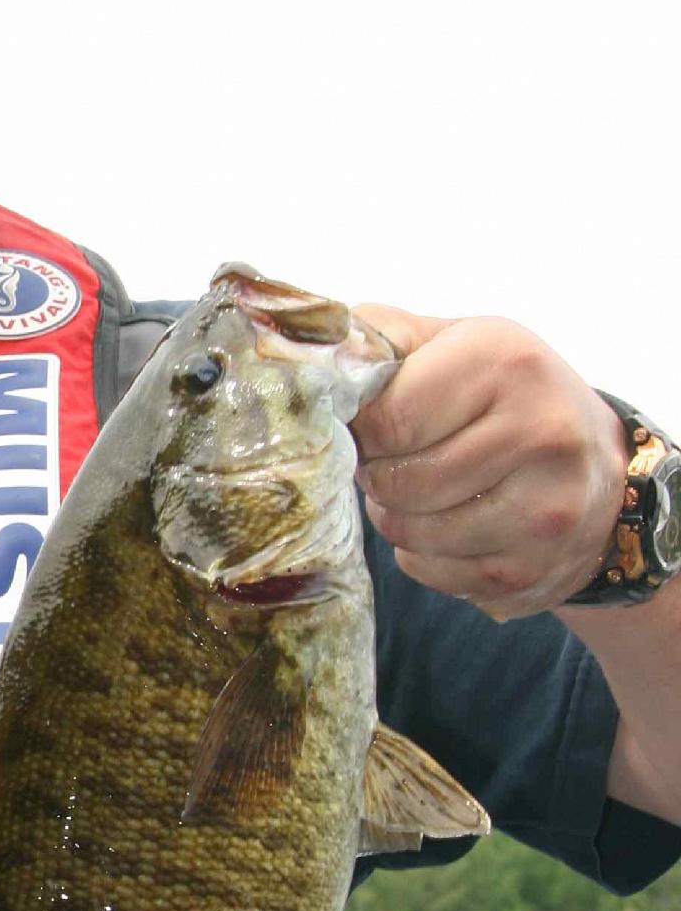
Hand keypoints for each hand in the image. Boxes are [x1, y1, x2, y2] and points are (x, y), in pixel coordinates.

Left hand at [350, 309, 629, 619]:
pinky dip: (423, 553)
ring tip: (420, 489)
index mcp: (507, 362)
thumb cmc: (506, 394)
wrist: (602, 467)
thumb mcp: (456, 342)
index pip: (388, 418)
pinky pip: (431, 572)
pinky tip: (451, 523)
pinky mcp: (535, 568)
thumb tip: (307, 357)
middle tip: (393, 460)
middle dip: (377, 474)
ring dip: (395, 516)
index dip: (360, 430)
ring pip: (410, 533)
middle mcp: (540, 433)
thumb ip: (381, 338)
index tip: (366, 426)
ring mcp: (545, 510)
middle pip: (397, 482)